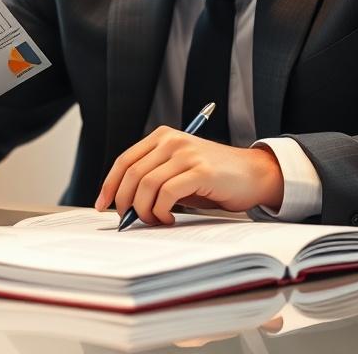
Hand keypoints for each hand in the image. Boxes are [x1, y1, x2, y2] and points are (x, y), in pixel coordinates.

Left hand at [94, 126, 283, 224]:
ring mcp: (186, 154)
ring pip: (146, 185)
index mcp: (162, 137)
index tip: (103, 205)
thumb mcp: (179, 171)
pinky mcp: (200, 171)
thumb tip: (125, 206)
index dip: (110, 185)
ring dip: (144, 210)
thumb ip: (154, 179)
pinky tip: (169, 218)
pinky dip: (161, 211)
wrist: (254, 174)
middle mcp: (172, 141)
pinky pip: (167, 194)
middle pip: (132, 174)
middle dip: (125, 202)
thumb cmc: (214, 178)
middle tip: (129, 220)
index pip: (124, 160)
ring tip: (155, 220)